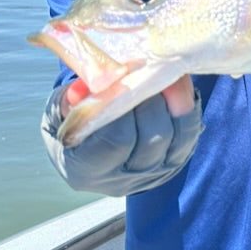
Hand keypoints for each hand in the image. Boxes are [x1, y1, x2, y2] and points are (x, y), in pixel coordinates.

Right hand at [43, 73, 202, 196]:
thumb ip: (69, 100)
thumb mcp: (59, 112)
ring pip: (177, 138)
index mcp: (87, 169)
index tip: (128, 78)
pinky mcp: (174, 164)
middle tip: (155, 69)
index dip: (126, 107)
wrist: (89, 150)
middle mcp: (122, 180)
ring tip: (170, 73)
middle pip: (152, 138)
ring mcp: (152, 175)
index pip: (116, 140)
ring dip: (176, 102)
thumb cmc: (72, 126)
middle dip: (155, 101)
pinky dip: (188, 109)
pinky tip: (178, 88)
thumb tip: (81, 90)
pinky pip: (191, 135)